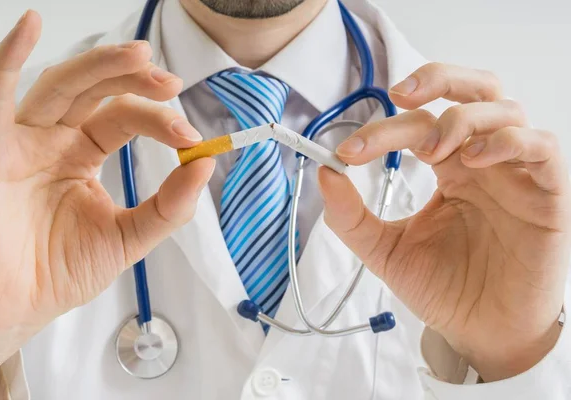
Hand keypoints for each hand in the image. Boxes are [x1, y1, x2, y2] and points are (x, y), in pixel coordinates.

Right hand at [0, 11, 212, 358]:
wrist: (17, 309)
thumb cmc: (60, 273)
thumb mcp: (128, 237)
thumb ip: (168, 206)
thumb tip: (205, 165)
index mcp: (82, 156)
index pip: (123, 119)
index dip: (159, 120)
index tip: (193, 138)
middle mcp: (52, 142)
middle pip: (96, 92)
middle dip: (134, 80)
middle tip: (171, 82)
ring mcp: (22, 143)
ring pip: (61, 86)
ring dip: (99, 65)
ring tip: (139, 56)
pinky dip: (8, 57)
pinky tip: (29, 25)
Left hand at [318, 63, 570, 381]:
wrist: (482, 330)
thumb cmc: (443, 287)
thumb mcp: (386, 250)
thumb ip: (352, 216)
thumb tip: (324, 172)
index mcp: (448, 166)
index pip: (420, 124)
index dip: (383, 129)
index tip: (347, 152)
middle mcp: (482, 160)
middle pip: (472, 91)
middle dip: (437, 78)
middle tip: (399, 95)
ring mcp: (516, 173)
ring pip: (504, 111)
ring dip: (463, 119)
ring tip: (434, 151)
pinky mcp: (547, 193)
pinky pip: (541, 147)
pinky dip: (507, 142)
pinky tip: (474, 161)